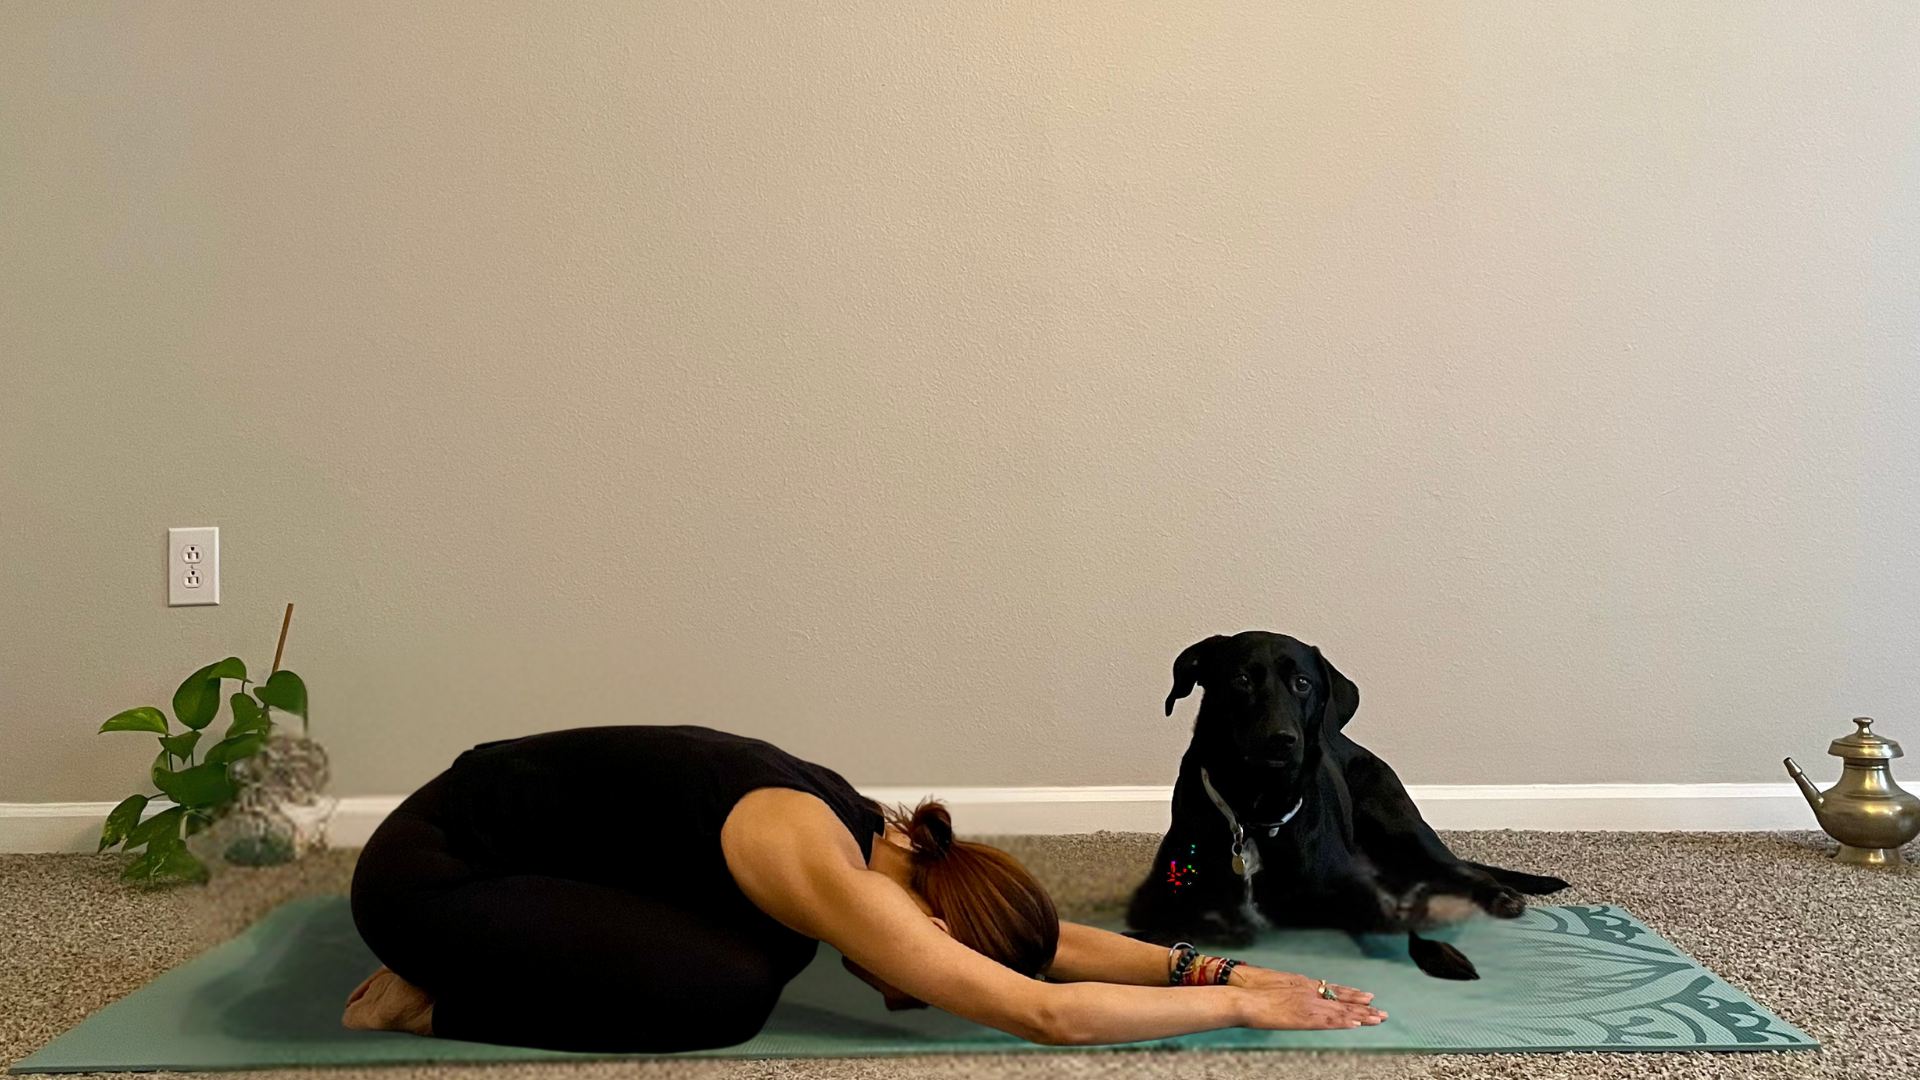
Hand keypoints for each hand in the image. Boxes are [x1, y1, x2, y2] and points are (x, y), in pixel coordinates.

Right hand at [1235, 982, 1386, 1029]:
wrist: (1243, 995)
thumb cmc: (1251, 991)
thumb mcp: (1274, 985)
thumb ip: (1288, 990)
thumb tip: (1291, 995)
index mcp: (1302, 984)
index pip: (1332, 989)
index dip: (1351, 994)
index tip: (1367, 996)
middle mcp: (1309, 991)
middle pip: (1342, 999)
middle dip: (1363, 1006)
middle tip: (1382, 1011)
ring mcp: (1308, 1004)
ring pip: (1340, 1010)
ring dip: (1361, 1015)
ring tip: (1378, 1018)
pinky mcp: (1304, 1017)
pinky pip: (1329, 1021)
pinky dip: (1344, 1022)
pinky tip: (1357, 1024)